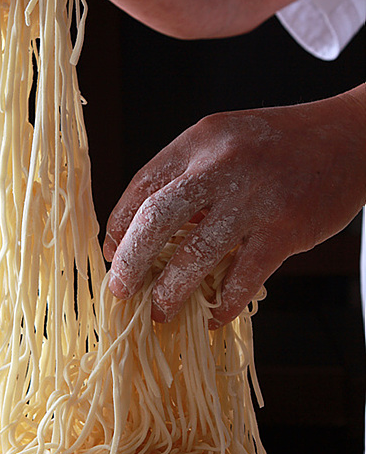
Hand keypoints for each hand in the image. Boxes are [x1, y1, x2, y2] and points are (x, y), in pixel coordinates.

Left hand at [103, 87, 365, 325]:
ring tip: (160, 313)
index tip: (111, 251)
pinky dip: (224, 304)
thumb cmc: (282, 144)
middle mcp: (222, 163)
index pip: (142, 185)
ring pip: (195, 255)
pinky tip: (214, 316)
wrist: (351, 137)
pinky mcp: (286, 228)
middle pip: (156, 219)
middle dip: (130, 262)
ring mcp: (255, 197)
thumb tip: (147, 234)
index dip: (118, 224)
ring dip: (170, 292)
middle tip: (120, 290)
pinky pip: (243, 277)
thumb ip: (190, 178)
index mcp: (200, 139)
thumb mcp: (227, 142)